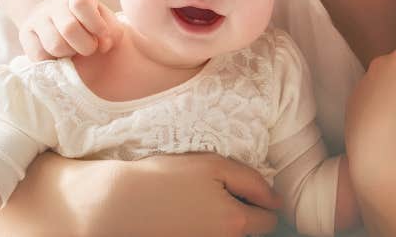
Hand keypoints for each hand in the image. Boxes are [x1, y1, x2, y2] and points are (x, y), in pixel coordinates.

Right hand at [19, 0, 121, 60]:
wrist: (56, 23)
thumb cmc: (86, 26)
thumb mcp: (104, 23)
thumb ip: (113, 32)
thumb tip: (105, 45)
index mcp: (77, 0)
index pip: (81, 3)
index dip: (97, 25)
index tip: (101, 37)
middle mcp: (54, 6)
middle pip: (69, 29)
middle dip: (85, 46)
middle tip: (87, 49)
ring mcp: (37, 20)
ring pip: (54, 44)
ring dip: (68, 54)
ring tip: (71, 52)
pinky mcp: (25, 37)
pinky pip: (40, 56)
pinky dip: (53, 61)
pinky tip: (59, 57)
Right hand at [86, 153, 281, 236]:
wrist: (118, 203)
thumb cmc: (165, 178)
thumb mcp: (213, 165)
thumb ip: (252, 181)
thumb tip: (277, 202)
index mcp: (236, 222)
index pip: (268, 220)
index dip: (260, 202)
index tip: (241, 189)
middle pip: (248, 232)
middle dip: (241, 213)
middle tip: (213, 193)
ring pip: (226, 234)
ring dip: (220, 222)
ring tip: (194, 203)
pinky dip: (202, 228)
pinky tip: (183, 215)